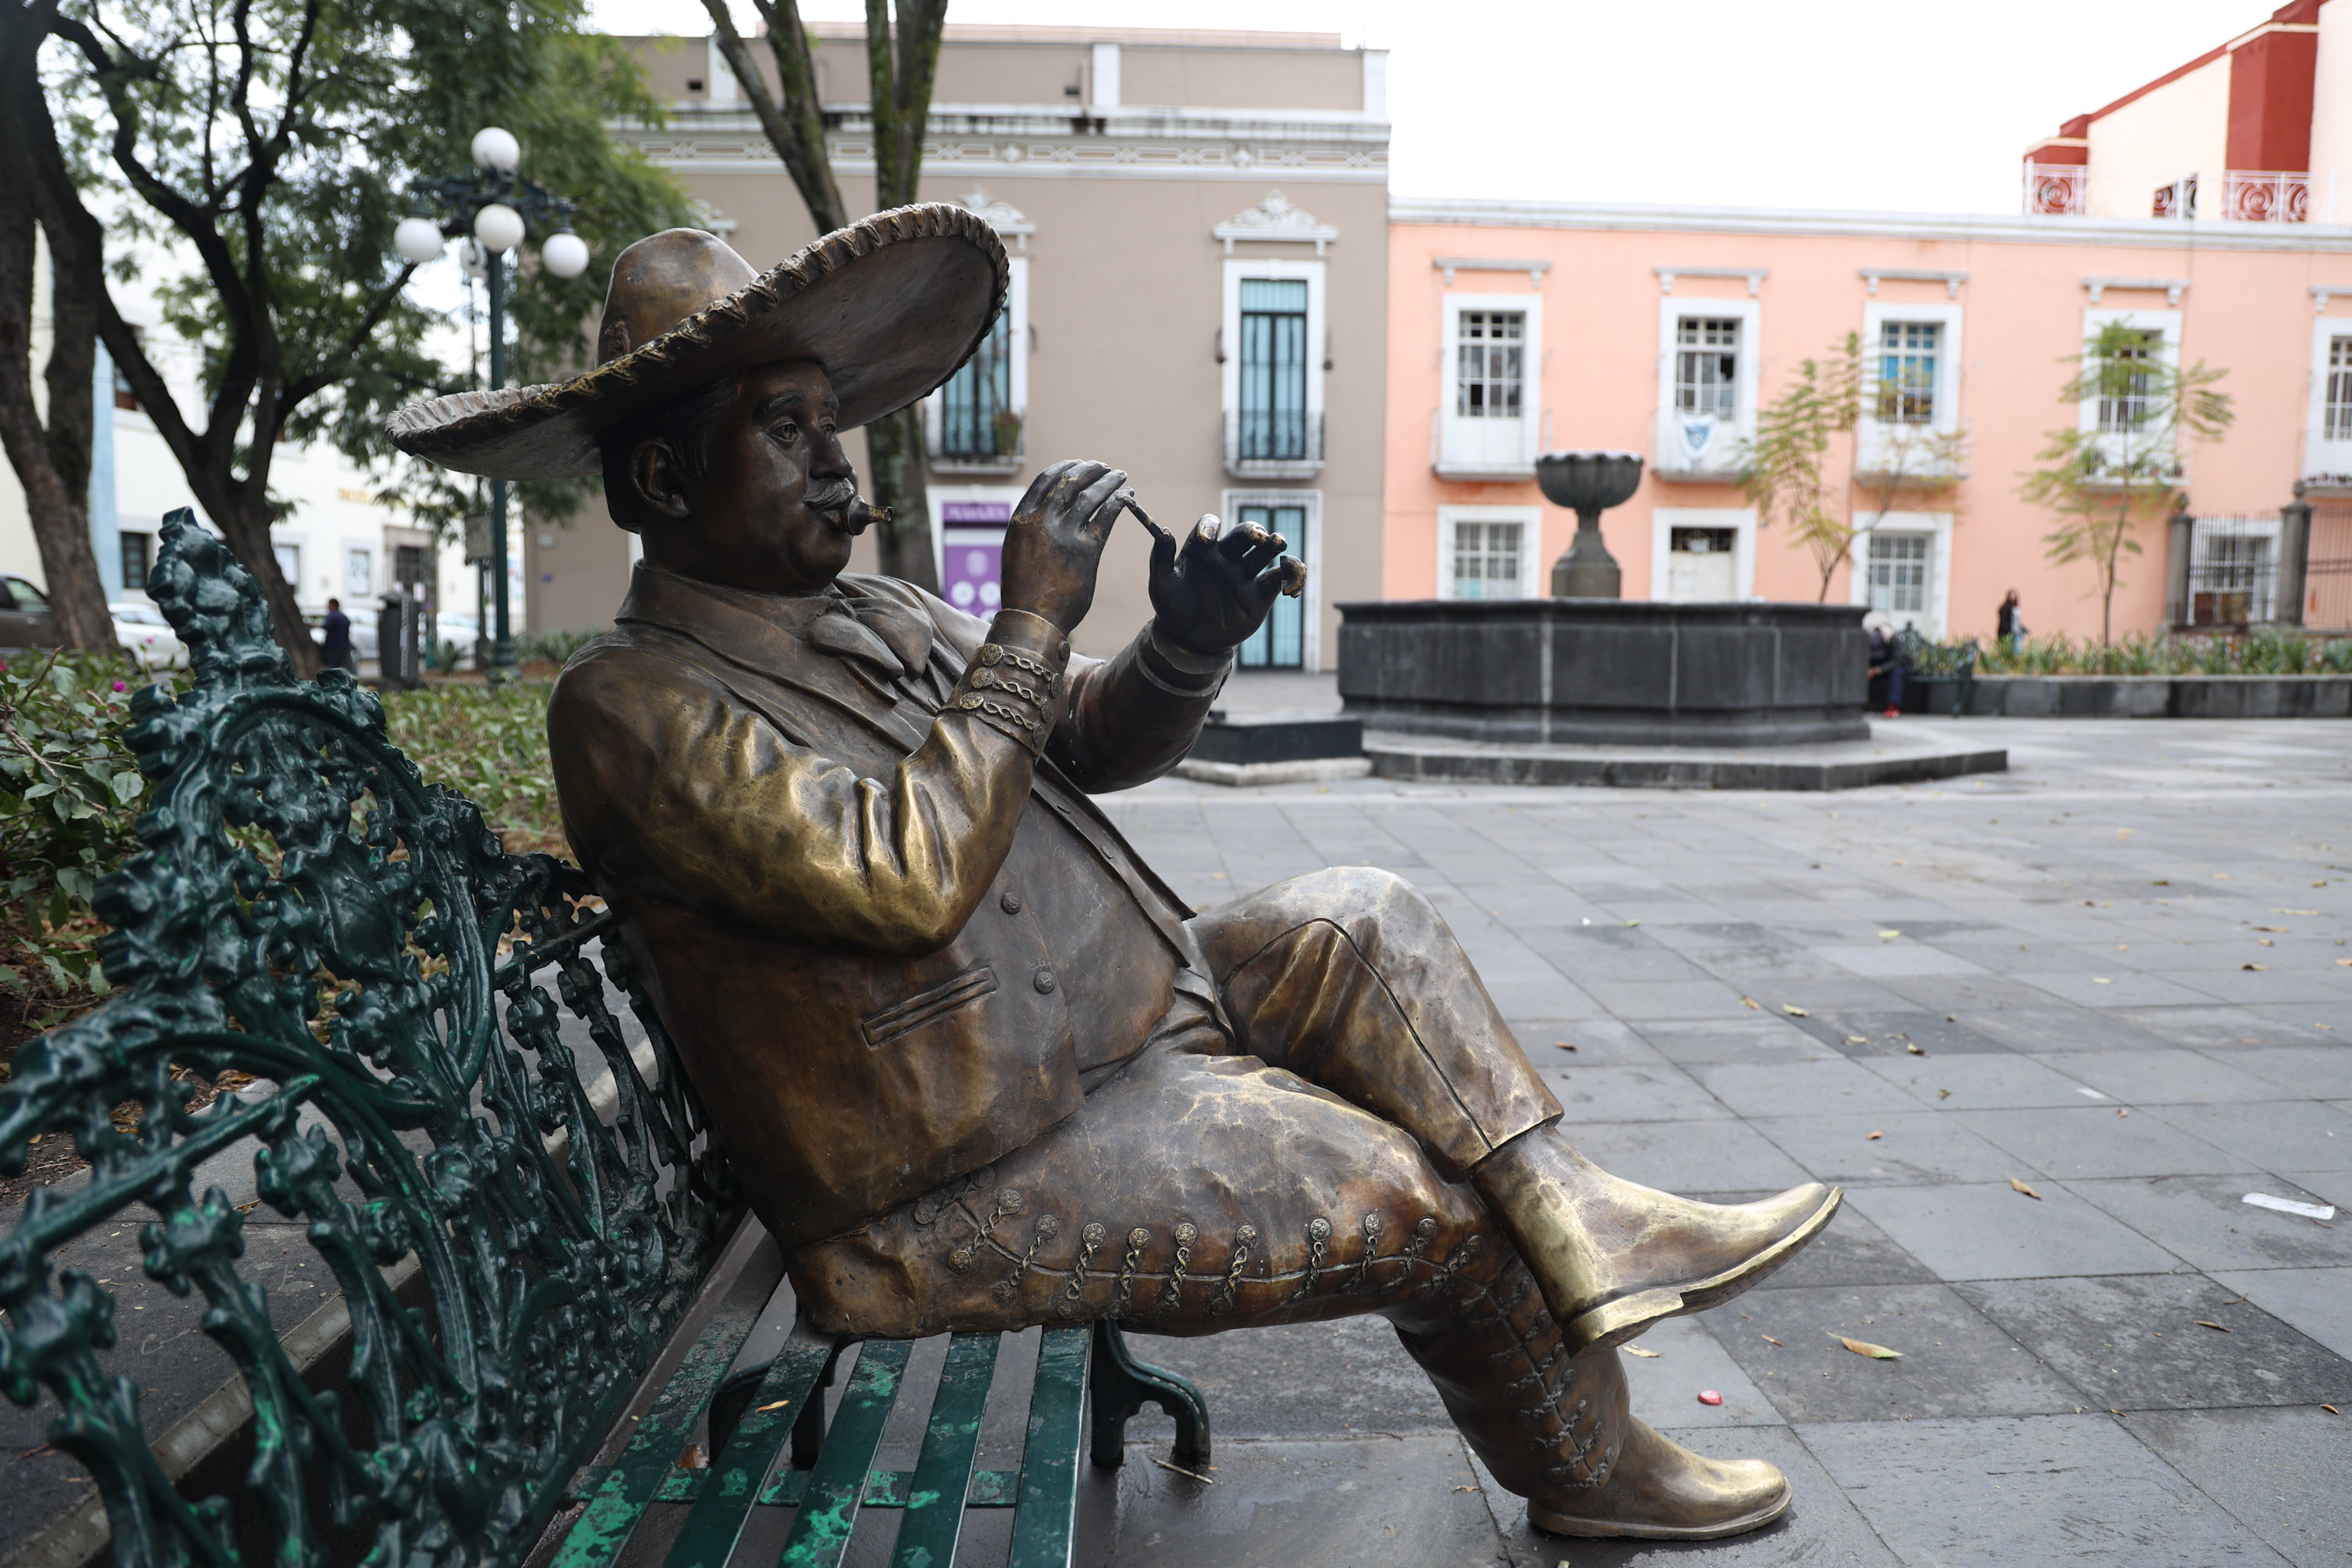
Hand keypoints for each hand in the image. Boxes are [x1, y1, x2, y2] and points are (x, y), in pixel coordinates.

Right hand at [998, 459, 1128, 632]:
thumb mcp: (1016, 551)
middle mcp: (1042, 522)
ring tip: (1121, 477)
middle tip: (1105, 467)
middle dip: (1091, 470)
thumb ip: (1030, 528)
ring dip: (1110, 482)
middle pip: (1071, 481)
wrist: (1032, 620)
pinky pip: (1107, 516)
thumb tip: (1044, 510)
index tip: (1080, 463)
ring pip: (1091, 495)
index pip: (1046, 480)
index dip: (1066, 467)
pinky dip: (1120, 501)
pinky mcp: (1087, 551)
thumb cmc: (1024, 590)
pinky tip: (1128, 497)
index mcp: (1021, 519)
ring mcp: (1065, 535)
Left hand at [1141, 511, 1305, 656]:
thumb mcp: (1161, 584)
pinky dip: (1292, 573)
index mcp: (1203, 549)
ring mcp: (1244, 575)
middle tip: (1258, 537)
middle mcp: (1226, 557)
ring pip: (1264, 552)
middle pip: (1244, 534)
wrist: (1188, 641)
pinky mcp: (1260, 596)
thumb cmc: (1172, 608)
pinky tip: (1292, 571)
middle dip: (1253, 531)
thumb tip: (1164, 530)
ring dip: (1275, 543)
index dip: (1210, 527)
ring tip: (1279, 543)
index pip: (1211, 525)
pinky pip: (1279, 579)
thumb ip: (1160, 558)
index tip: (1207, 540)